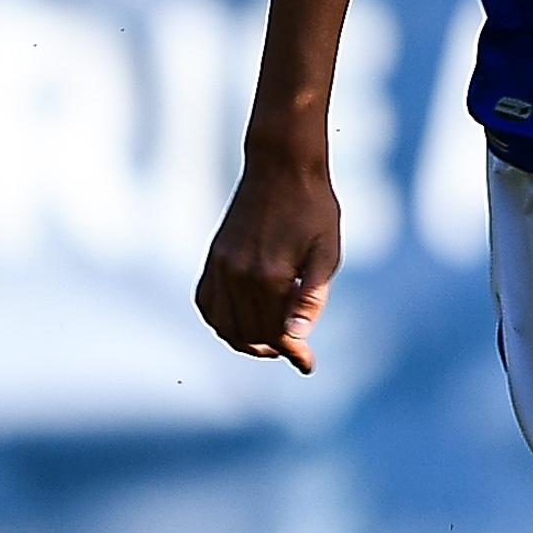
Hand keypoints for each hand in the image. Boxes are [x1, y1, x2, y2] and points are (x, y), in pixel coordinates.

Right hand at [196, 156, 339, 373]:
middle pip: (248, 333)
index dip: (294, 353)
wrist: (282, 168)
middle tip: (294, 351)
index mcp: (269, 275)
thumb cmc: (314, 209)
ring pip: (222, 324)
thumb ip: (311, 296)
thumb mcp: (327, 253)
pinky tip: (240, 322)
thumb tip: (296, 336)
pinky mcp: (213, 257)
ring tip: (270, 342)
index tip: (308, 365)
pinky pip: (206, 302)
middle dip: (272, 349)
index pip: (276, 333)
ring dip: (244, 340)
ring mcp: (221, 265)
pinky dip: (220, 320)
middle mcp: (238, 274)